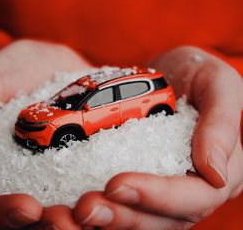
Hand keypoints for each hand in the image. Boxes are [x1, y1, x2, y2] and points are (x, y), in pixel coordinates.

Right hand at [0, 40, 88, 228]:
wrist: (53, 63)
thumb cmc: (12, 72)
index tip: (27, 208)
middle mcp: (16, 178)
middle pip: (24, 219)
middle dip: (44, 225)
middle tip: (68, 220)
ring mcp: (49, 174)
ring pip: (57, 209)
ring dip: (74, 219)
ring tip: (92, 212)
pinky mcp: (77, 165)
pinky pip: (85, 186)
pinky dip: (96, 196)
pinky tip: (110, 195)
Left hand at [72, 46, 242, 228]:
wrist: (166, 73)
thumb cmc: (195, 73)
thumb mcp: (217, 83)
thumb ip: (221, 123)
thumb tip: (215, 174)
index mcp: (218, 172)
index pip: (194, 198)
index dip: (157, 197)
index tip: (116, 183)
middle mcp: (188, 189)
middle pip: (159, 220)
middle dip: (121, 216)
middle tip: (84, 207)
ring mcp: (160, 189)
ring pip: (135, 219)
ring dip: (103, 220)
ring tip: (68, 213)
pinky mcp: (136, 181)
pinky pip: (117, 202)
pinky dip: (94, 206)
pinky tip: (66, 205)